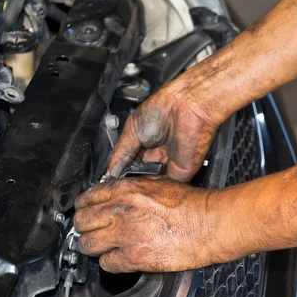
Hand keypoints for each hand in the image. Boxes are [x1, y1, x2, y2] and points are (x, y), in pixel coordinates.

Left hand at [74, 177, 233, 272]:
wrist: (210, 225)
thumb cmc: (191, 204)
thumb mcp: (158, 183)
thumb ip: (132, 188)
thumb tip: (117, 193)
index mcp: (126, 190)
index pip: (87, 197)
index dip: (83, 206)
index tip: (84, 211)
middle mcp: (121, 210)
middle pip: (82, 222)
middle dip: (83, 227)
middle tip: (88, 231)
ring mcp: (125, 234)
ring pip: (88, 244)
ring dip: (92, 247)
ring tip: (98, 247)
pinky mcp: (134, 257)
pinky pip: (106, 263)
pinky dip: (109, 263)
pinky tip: (116, 259)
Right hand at [108, 72, 226, 181]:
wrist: (187, 106)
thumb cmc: (162, 109)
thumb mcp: (132, 130)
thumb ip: (121, 154)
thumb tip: (111, 171)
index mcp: (145, 146)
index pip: (129, 167)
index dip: (118, 175)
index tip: (109, 181)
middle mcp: (157, 158)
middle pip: (138, 179)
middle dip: (127, 183)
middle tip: (116, 185)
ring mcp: (168, 167)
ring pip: (149, 186)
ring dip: (138, 187)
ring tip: (127, 184)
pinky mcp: (180, 174)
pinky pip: (163, 188)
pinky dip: (151, 189)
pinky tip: (141, 185)